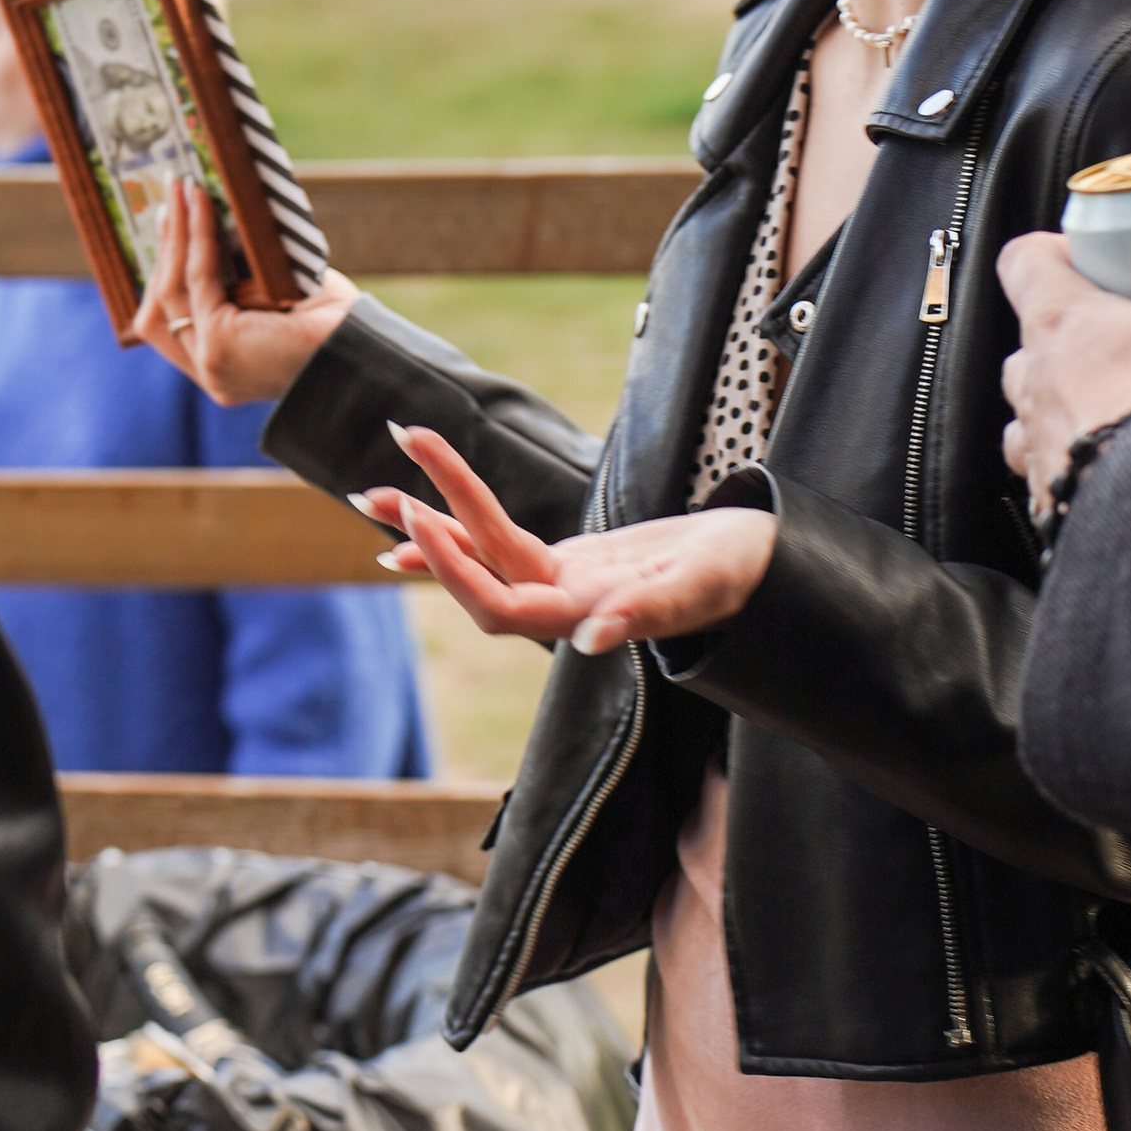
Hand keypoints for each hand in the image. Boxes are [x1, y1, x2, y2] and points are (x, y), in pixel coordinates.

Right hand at [129, 176, 356, 403]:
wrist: (366, 350)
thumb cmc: (333, 324)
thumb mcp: (275, 297)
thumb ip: (239, 279)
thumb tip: (214, 223)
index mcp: (223, 366)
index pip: (173, 320)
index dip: (166, 270)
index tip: (169, 222)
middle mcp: (210, 372)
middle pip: (159, 309)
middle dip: (163, 249)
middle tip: (171, 198)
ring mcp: (210, 362)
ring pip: (169, 292)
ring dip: (173, 237)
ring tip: (180, 191)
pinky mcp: (219, 345)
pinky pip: (197, 279)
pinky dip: (196, 238)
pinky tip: (198, 205)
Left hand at [360, 422, 776, 654]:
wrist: (761, 562)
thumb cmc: (743, 574)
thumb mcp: (702, 587)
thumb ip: (649, 614)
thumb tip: (593, 641)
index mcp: (589, 615)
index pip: (504, 606)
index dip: (459, 570)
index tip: (422, 519)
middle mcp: (564, 605)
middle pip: (478, 574)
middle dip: (427, 533)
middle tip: (377, 489)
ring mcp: (562, 584)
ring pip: (482, 553)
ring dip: (428, 520)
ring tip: (370, 490)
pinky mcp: (568, 562)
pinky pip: (500, 542)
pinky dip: (459, 525)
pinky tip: (414, 509)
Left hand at [997, 235, 1130, 518]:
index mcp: (1057, 323)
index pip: (1021, 262)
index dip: (1046, 253)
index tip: (1078, 257)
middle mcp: (1032, 377)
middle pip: (1028, 340)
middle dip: (1064, 339)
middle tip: (1113, 343)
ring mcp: (1031, 435)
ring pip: (1027, 407)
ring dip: (1057, 403)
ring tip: (1106, 408)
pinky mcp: (1042, 487)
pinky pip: (1043, 466)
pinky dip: (1068, 461)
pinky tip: (1105, 464)